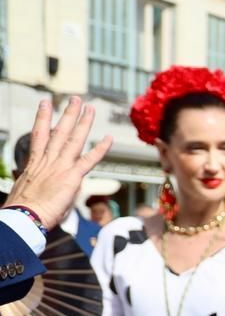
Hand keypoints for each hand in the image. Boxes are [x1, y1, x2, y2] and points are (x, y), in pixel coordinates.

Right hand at [7, 97, 112, 229]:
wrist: (24, 216)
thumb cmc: (24, 209)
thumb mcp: (29, 191)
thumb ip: (43, 184)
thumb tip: (52, 186)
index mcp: (35, 163)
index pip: (40, 135)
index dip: (43, 118)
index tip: (45, 103)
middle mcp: (48, 160)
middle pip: (59, 131)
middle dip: (68, 113)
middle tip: (75, 99)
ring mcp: (60, 166)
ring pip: (74, 139)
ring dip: (83, 122)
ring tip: (90, 107)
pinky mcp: (72, 176)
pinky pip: (89, 160)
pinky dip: (101, 149)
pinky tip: (109, 138)